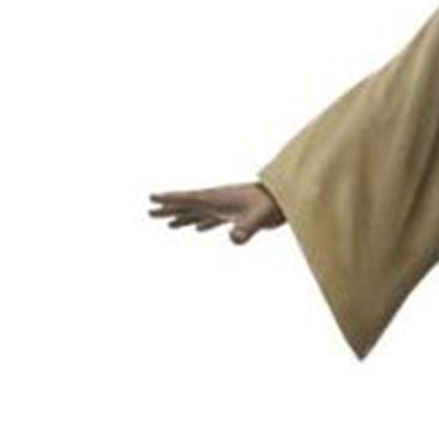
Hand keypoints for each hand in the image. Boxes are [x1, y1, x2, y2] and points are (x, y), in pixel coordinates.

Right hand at [148, 182, 285, 244]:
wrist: (288, 199)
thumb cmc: (272, 206)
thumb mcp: (258, 218)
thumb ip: (246, 229)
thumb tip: (233, 240)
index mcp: (218, 199)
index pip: (189, 198)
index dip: (170, 199)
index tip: (151, 198)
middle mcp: (219, 202)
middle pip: (188, 205)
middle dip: (169, 209)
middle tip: (149, 212)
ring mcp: (227, 208)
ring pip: (198, 212)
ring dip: (183, 217)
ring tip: (168, 224)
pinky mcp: (236, 215)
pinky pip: (212, 219)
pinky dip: (201, 223)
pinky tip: (197, 229)